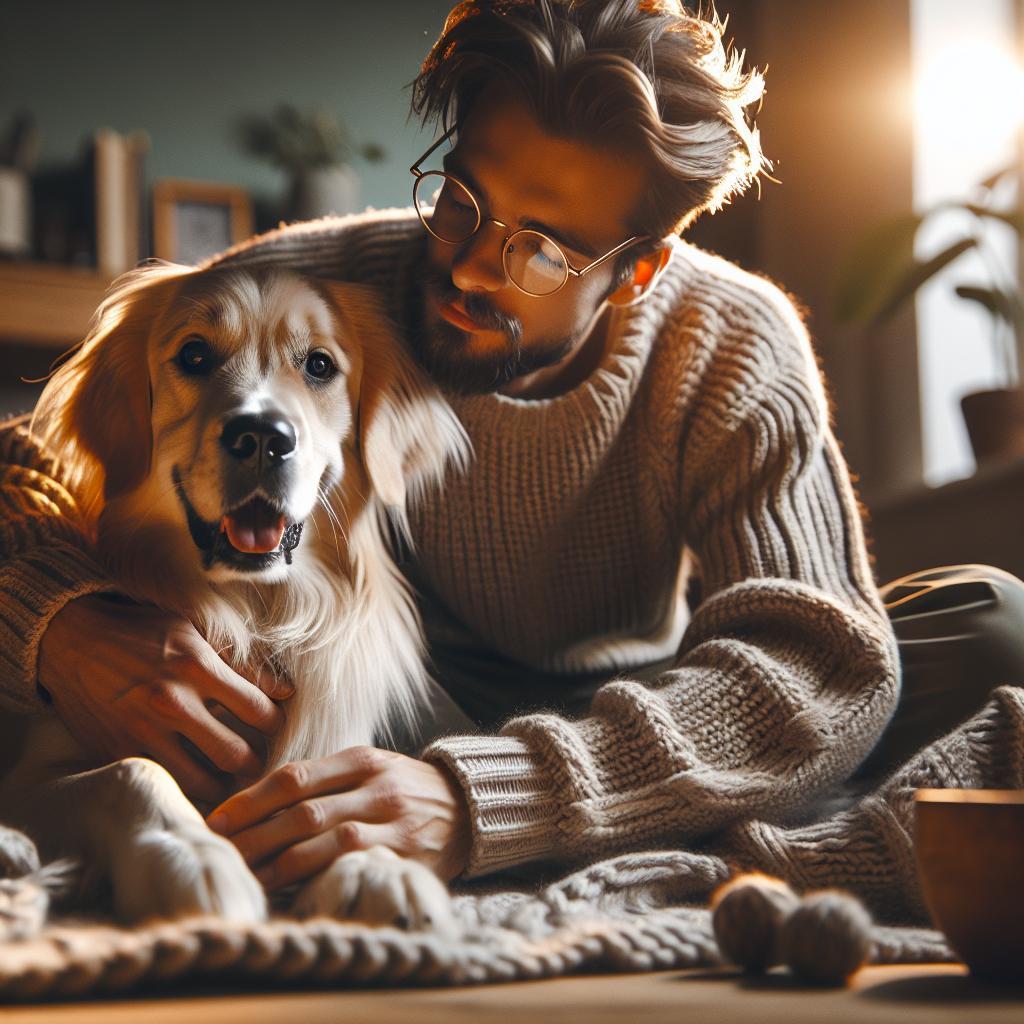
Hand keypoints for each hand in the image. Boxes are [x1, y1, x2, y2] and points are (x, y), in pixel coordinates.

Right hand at [38, 593, 293, 802]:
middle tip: (261, 761)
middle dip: (256, 763)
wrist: (71, 640)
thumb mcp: (194, 632)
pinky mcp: (119, 751)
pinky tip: (198, 783)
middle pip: (236, 754)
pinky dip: (186, 788)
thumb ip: (240, 663)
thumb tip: (286, 690)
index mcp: (197, 665)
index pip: (258, 709)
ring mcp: (144, 731)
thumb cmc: (141, 632)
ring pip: (203, 781)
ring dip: (224, 785)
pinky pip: (165, 783)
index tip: (277, 725)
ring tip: (233, 780)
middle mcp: (173, 701)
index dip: (276, 723)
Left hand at [206, 746, 470, 888]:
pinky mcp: (406, 857)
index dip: (250, 798)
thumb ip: (324, 777)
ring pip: (325, 842)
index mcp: (363, 759)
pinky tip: (289, 889)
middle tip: (218, 851)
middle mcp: (377, 788)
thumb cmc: (405, 787)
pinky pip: (353, 867)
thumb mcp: (371, 766)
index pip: (294, 776)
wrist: (471, 805)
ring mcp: (393, 824)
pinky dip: (317, 879)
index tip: (217, 818)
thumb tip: (258, 799)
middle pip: (303, 811)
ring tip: (244, 874)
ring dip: (277, 862)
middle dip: (253, 834)